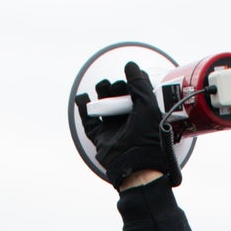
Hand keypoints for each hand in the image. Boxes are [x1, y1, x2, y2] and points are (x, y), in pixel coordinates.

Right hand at [80, 61, 180, 189]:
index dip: (131, 84)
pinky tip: (82, 97)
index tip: (129, 78)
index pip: (134, 94)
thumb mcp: (148, 106)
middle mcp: (128, 122)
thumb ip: (140, 84)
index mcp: (143, 115)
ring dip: (101, 94)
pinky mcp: (100, 137)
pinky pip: (88, 120)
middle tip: (116, 86)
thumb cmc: (147, 138)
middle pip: (117, 98)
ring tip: (102, 86)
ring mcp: (113, 129)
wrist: (135, 166)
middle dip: (114, 88)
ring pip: (103, 107)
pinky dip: (83, 108)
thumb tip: (131, 65)